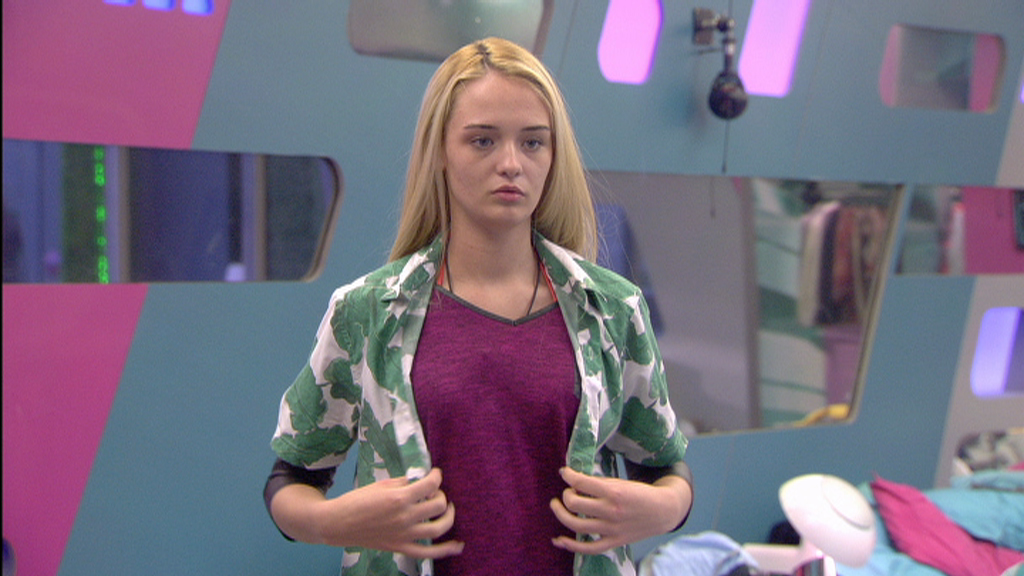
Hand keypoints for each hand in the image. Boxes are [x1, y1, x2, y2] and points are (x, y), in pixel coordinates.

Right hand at [274, 467, 463, 558]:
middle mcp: (405, 517)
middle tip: (432, 492)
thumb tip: (421, 481)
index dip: (436, 476)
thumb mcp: (381, 484)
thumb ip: (404, 482)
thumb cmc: (357, 500)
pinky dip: (446, 551)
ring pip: (439, 527)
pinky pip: (429, 553)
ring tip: (446, 509)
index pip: (431, 484)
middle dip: (440, 494)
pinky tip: (458, 545)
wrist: (338, 524)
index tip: (435, 473)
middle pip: (439, 504)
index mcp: (399, 498)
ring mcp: (405, 535)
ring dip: (448, 516)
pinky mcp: (401, 547)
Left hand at [549, 467, 690, 554]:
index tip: (564, 472)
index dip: (568, 475)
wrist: (662, 511)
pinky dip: (570, 545)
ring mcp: (611, 529)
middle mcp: (610, 511)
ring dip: (560, 513)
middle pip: (574, 503)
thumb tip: (574, 482)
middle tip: (568, 492)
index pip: (581, 482)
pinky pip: (588, 548)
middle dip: (565, 495)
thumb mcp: (620, 482)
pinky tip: (558, 539)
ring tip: (557, 506)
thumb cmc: (640, 493)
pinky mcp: (613, 542)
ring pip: (576, 524)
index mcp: (613, 491)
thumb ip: (598, 483)